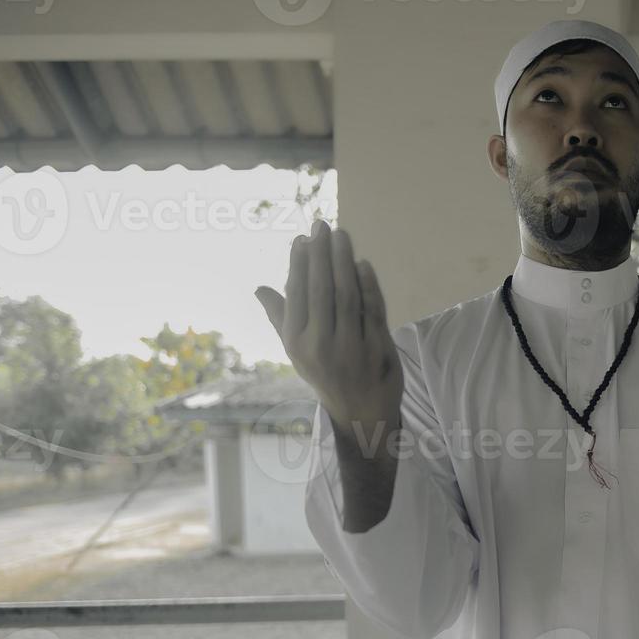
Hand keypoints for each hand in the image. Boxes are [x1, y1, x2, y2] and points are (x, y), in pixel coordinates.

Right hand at [255, 221, 402, 454]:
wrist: (361, 413)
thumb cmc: (326, 374)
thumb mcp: (298, 352)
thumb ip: (282, 318)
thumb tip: (260, 289)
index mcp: (297, 343)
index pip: (297, 294)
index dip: (300, 264)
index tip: (303, 238)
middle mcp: (321, 345)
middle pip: (321, 289)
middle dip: (321, 254)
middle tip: (321, 225)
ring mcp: (351, 348)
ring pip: (347, 295)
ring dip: (344, 261)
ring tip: (341, 235)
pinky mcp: (378, 349)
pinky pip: (372, 310)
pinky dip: (369, 285)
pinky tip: (363, 263)